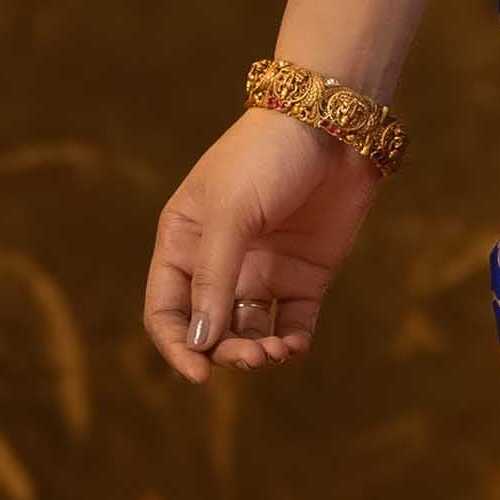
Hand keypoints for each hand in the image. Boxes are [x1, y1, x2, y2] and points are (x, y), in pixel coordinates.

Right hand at [141, 105, 383, 381]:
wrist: (332, 127)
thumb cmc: (265, 158)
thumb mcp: (231, 214)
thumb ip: (214, 277)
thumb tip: (200, 342)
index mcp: (184, 242)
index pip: (167, 310)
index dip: (178, 345)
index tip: (199, 372)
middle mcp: (219, 262)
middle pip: (209, 329)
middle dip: (224, 351)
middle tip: (250, 358)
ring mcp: (262, 271)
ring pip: (249, 333)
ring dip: (256, 352)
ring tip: (273, 353)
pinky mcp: (304, 276)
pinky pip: (291, 324)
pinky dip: (290, 344)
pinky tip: (293, 347)